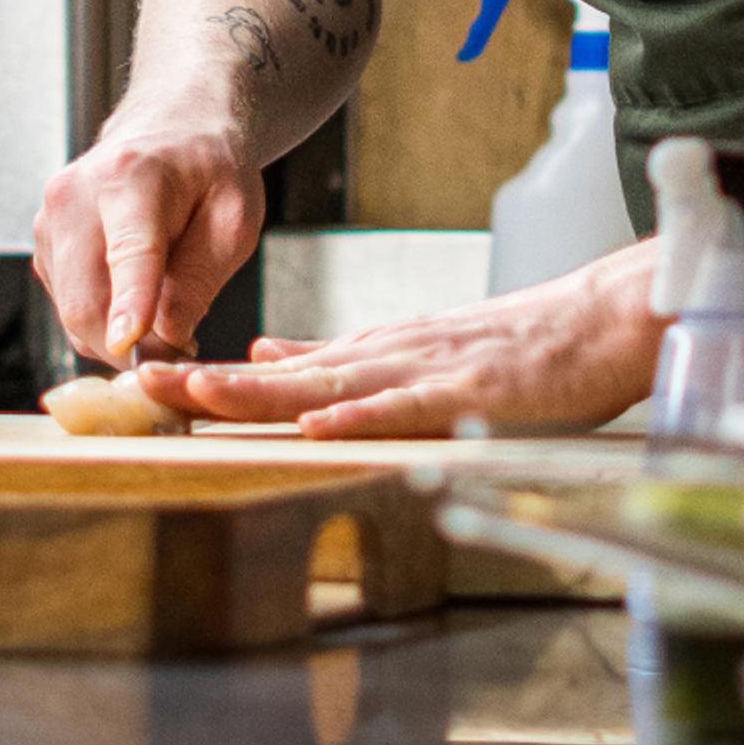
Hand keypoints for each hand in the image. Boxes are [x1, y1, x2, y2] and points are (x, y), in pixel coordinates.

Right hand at [33, 119, 262, 364]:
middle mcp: (75, 195)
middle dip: (132, 347)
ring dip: (118, 336)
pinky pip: (69, 307)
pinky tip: (137, 298)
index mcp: (131, 175)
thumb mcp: (234, 218)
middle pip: (85, 300)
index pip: (128, 251)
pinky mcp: (44, 245)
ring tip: (165, 312)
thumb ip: (202, 276)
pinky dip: (104, 320)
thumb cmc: (207, 169)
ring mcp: (50, 221)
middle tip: (180, 350)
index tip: (130, 343)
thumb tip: (167, 335)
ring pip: (73, 314)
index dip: (130, 302)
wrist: (170, 129)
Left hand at [130, 242, 668, 436]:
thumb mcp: (415, 350)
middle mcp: (388, 356)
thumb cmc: (520, 349)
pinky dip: (363, 414)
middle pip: (286, 373)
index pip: (277, 369)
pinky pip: (411, 405)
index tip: (143, 381)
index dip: (210, 377)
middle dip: (211, 381)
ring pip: (333, 383)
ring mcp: (429, 372)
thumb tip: (266, 357)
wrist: (602, 321)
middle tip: (141, 382)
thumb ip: (341, 360)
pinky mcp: (473, 393)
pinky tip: (319, 423)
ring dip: (264, 390)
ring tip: (200, 392)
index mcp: (373, 354)